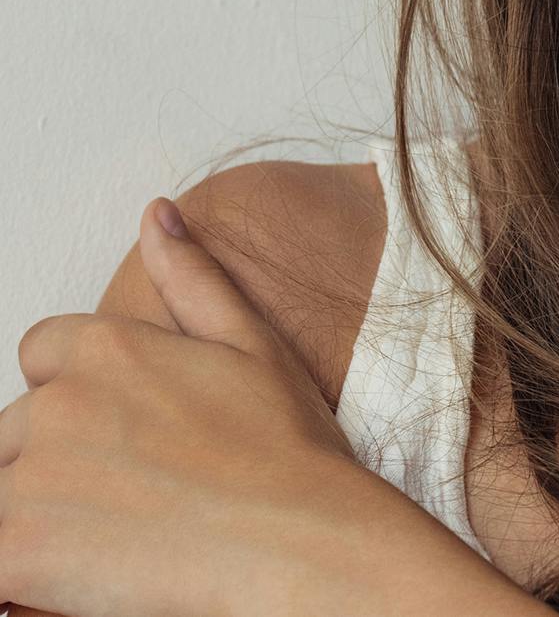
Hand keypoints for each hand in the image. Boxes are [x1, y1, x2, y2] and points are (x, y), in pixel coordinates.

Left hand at [0, 196, 371, 616]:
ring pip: (3, 489)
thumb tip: (156, 213)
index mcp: (109, 346)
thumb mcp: (254, 345)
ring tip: (111, 539)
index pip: (42, 356)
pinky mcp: (14, 546)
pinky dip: (19, 570)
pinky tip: (75, 574)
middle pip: (16, 431)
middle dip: (58, 463)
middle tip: (135, 499)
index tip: (128, 439)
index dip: (82, 397)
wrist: (302, 541)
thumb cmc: (288, 452)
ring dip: (38, 516)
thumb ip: (193, 279)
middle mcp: (59, 401)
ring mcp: (31, 475)